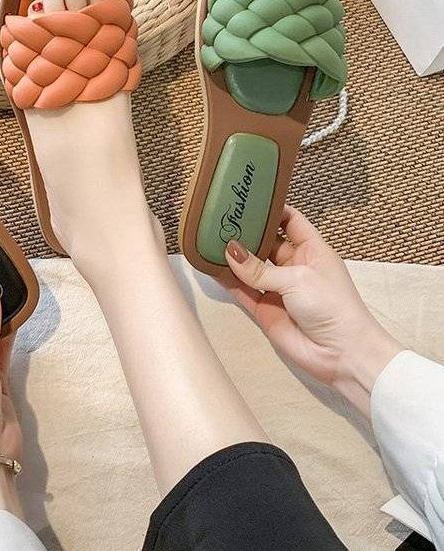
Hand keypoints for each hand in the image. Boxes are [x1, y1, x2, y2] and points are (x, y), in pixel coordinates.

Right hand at [220, 206, 401, 414]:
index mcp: (312, 249)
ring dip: (234, 256)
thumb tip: (230, 250)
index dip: (272, 208)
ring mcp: (278, 288)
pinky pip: (243, 291)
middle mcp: (294, 265)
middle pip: (266, 242)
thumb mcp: (297, 279)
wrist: (341, 353)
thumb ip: (260, 267)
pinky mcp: (265, 309)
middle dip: (247, 231)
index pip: (290, 220)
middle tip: (221, 217)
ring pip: (251, 267)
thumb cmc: (331, 305)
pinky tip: (210, 267)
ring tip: (209, 238)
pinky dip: (228, 280)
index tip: (249, 197)